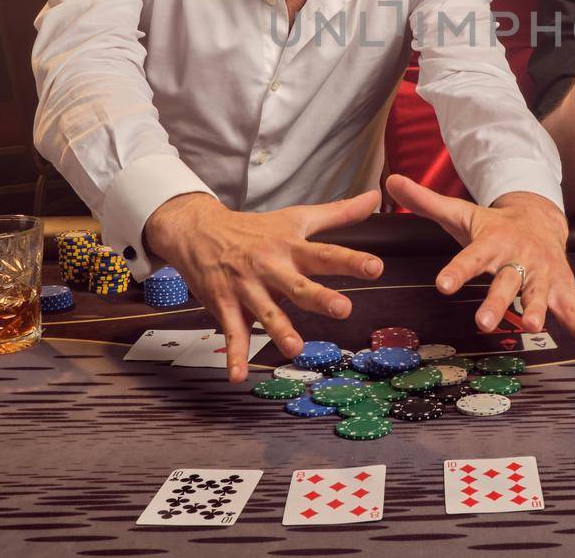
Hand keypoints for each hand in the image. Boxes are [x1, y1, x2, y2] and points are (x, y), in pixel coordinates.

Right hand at [142, 190, 383, 381]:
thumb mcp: (297, 217)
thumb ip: (339, 213)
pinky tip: (238, 376)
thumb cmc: (256, 229)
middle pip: (298, 285)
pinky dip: (234, 355)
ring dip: (279, 331)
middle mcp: (271, 268)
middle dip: (319, 298)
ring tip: (295, 348)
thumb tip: (375, 198)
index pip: (325, 254)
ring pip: (266, 312)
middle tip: (342, 308)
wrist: (199, 231)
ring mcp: (247, 288)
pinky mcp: (226, 306)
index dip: (351, 261)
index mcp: (292, 248)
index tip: (375, 268)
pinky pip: (232, 333)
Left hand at [385, 175, 574, 351]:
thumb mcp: (461, 213)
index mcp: (492, 242)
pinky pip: (573, 310)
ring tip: (533, 327)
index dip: (457, 271)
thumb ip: (426, 202)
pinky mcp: (560, 288)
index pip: (471, 257)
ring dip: (537, 311)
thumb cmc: (493, 225)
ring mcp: (542, 274)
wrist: (541, 219)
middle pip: (506, 281)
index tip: (442, 285)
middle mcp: (518, 258)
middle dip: (495, 302)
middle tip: (482, 323)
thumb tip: (390, 180)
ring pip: (538, 295)